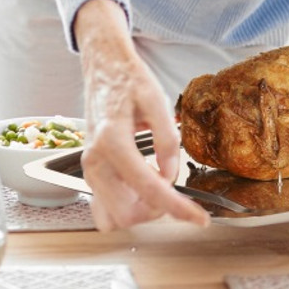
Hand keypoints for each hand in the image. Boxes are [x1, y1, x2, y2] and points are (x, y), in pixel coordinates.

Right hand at [74, 0, 209, 229]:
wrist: (104, 69)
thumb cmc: (130, 82)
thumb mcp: (156, 101)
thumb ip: (166, 140)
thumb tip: (171, 175)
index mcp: (112, 140)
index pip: (148, 188)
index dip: (178, 208)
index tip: (200, 218)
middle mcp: (94, 159)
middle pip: (128, 213)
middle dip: (156, 209)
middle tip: (172, 189)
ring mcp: (88, 168)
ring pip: (114, 217)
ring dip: (140, 210)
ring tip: (154, 183)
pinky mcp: (88, 171)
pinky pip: (103, 209)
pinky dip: (123, 208)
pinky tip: (138, 188)